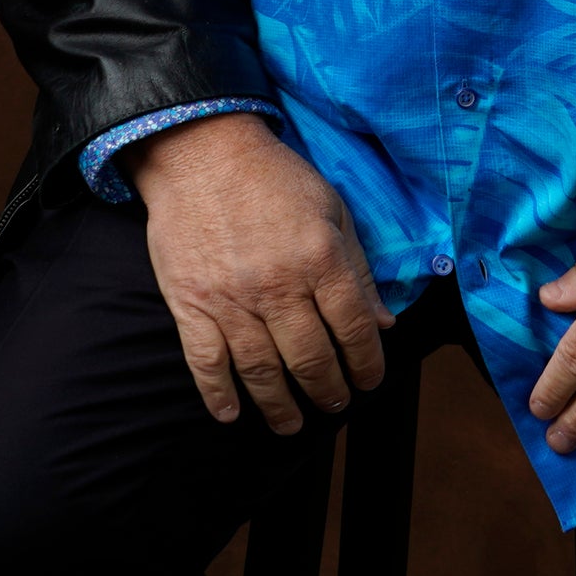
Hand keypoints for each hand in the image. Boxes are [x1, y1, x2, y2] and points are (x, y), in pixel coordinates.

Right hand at [126, 113, 391, 433]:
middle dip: (328, 390)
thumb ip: (358, 268)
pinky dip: (218, 395)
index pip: (353, 328)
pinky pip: (205, 363)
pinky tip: (231, 414)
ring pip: (262, 371)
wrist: (201, 152)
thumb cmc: (273, 177)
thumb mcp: (332, 209)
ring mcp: (231, 300)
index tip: (369, 380)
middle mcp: (279, 285)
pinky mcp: (191, 304)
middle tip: (334, 403)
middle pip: (311, 358)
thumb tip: (384, 323)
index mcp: (320, 258)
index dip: (366, 363)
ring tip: (292, 423)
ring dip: (280, 406)